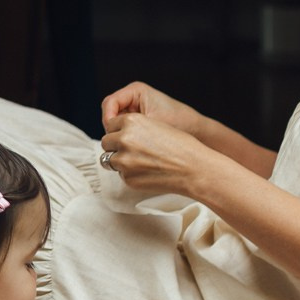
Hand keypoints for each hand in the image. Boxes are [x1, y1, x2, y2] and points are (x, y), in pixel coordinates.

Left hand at [99, 111, 224, 198]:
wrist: (194, 168)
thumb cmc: (181, 146)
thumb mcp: (156, 125)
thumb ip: (134, 129)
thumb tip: (117, 135)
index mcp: (132, 122)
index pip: (111, 124)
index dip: (118, 131)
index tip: (125, 136)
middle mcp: (124, 139)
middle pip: (106, 142)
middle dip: (115, 146)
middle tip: (130, 150)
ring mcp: (124, 160)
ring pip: (109, 159)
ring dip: (119, 160)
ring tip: (138, 161)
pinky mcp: (127, 178)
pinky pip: (121, 174)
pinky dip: (130, 173)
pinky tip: (147, 171)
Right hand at [101, 80, 196, 135]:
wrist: (196, 129)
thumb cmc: (179, 122)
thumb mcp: (151, 124)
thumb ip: (129, 128)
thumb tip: (109, 138)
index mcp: (136, 90)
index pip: (109, 103)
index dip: (108, 119)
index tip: (114, 133)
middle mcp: (134, 97)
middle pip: (110, 112)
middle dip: (113, 128)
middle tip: (120, 142)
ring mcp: (136, 108)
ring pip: (116, 122)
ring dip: (120, 133)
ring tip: (129, 144)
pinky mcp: (140, 119)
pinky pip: (125, 128)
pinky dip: (127, 136)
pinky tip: (135, 144)